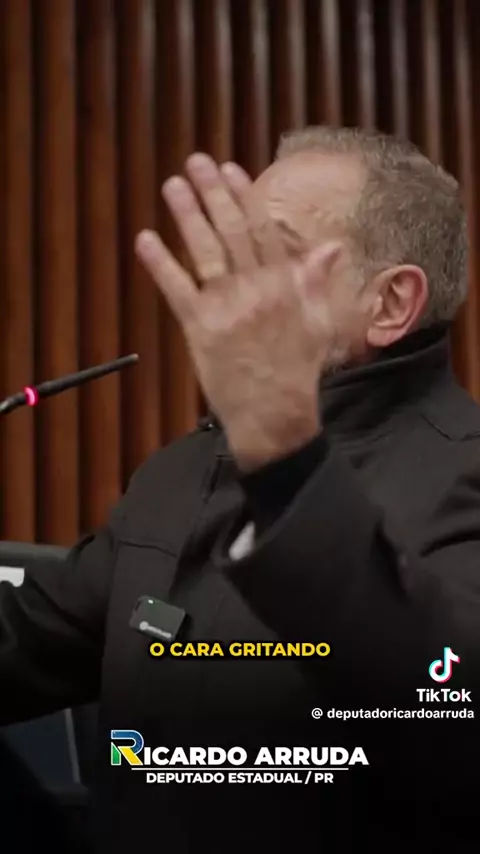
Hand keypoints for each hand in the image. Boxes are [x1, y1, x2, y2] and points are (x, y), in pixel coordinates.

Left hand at [135, 154, 349, 469]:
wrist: (275, 415)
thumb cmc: (299, 371)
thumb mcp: (320, 323)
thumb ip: (319, 281)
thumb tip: (333, 247)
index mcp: (284, 285)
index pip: (262, 230)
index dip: (244, 197)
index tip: (231, 169)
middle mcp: (256, 289)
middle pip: (231, 231)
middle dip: (213, 193)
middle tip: (196, 162)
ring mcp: (226, 308)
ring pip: (205, 251)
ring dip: (188, 215)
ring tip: (173, 185)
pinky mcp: (200, 329)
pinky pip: (178, 290)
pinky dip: (161, 264)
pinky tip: (146, 239)